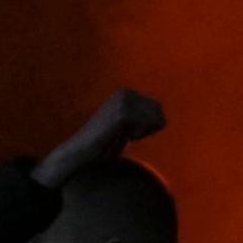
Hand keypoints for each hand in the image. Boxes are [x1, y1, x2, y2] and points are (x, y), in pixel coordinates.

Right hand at [34, 88, 164, 187]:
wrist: (81, 150)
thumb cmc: (105, 141)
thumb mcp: (127, 124)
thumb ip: (142, 115)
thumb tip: (161, 114)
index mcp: (126, 92)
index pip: (158, 108)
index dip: (147, 125)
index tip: (125, 129)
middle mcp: (125, 92)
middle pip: (159, 113)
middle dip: (147, 128)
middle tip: (123, 132)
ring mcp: (123, 101)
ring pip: (156, 119)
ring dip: (141, 132)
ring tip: (120, 133)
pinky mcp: (123, 113)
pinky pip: (148, 125)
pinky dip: (137, 135)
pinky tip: (119, 135)